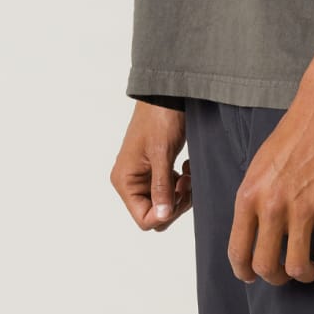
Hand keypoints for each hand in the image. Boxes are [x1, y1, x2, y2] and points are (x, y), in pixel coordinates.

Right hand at [113, 104, 189, 232]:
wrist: (166, 94)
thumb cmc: (159, 118)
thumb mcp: (162, 154)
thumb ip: (161, 188)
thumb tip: (162, 216)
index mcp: (125, 181)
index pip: (144, 218)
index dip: (165, 214)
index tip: (180, 195)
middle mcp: (130, 182)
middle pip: (155, 214)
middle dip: (175, 204)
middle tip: (187, 183)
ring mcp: (143, 176)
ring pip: (165, 203)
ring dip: (181, 194)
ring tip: (188, 173)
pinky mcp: (155, 170)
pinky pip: (169, 190)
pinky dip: (181, 184)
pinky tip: (186, 168)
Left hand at [229, 81, 313, 283]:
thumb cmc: (294, 134)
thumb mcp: (260, 167)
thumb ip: (255, 199)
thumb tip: (254, 231)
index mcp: (249, 196)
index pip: (237, 251)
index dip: (244, 272)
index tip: (252, 276)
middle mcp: (272, 207)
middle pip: (265, 267)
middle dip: (275, 279)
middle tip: (286, 275)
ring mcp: (303, 209)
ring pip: (297, 266)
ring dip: (304, 273)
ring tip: (310, 268)